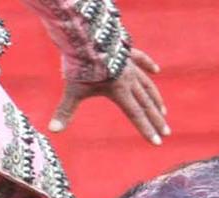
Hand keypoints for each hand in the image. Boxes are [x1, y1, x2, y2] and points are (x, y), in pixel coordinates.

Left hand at [49, 49, 168, 145]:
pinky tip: (156, 70)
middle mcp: (129, 80)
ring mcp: (130, 65)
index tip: (157, 142)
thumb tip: (52, 130)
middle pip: (146, 104)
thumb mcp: (73, 89)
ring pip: (147, 85)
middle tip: (167, 131)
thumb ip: (65, 111)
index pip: (135, 115)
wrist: (87, 35)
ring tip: (163, 111)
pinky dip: (148, 65)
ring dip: (156, 99)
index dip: (146, 130)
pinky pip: (141, 59)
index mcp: (119, 91)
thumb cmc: (79, 64)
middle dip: (156, 119)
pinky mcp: (126, 52)